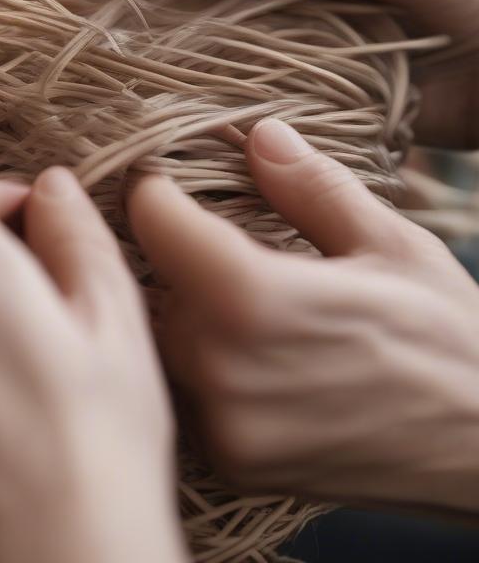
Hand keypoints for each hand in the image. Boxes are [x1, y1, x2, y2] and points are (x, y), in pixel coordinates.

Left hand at [129, 118, 478, 515]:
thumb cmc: (451, 338)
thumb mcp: (390, 243)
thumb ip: (310, 186)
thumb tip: (259, 133)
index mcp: (253, 298)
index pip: (153, 220)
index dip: (153, 189)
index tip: (162, 176)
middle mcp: (222, 367)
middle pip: (147, 281)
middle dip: (162, 249)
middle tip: (186, 226)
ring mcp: (222, 424)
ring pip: (158, 339)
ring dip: (172, 306)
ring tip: (210, 284)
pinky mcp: (231, 462)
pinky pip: (182, 391)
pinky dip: (192, 360)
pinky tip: (230, 343)